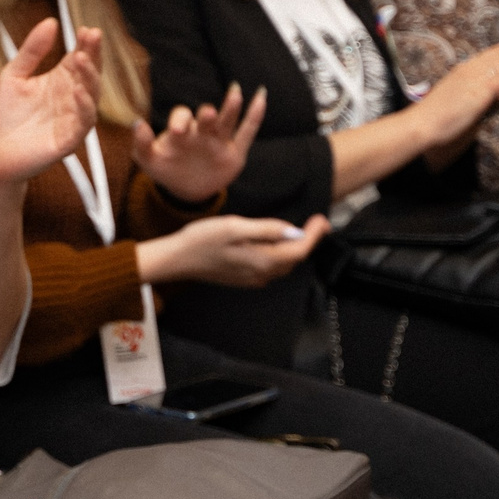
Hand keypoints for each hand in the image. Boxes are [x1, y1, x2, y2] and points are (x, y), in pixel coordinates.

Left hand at [0, 18, 101, 184]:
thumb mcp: (13, 74)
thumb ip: (32, 50)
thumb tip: (51, 22)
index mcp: (58, 83)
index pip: (79, 60)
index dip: (85, 44)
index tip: (85, 28)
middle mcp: (68, 101)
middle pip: (90, 75)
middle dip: (93, 55)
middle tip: (92, 36)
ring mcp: (69, 121)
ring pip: (91, 98)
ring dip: (90, 77)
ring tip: (81, 58)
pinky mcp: (65, 142)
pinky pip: (82, 124)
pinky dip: (84, 106)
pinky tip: (77, 90)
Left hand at [132, 82, 266, 203]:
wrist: (187, 190)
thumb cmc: (166, 169)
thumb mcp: (149, 161)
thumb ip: (141, 144)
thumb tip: (137, 122)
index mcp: (181, 131)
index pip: (182, 117)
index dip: (180, 120)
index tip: (177, 130)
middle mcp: (201, 132)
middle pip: (206, 118)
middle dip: (206, 115)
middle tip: (206, 113)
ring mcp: (219, 140)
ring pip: (228, 121)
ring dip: (231, 108)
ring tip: (234, 93)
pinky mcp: (235, 153)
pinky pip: (247, 132)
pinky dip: (255, 115)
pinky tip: (261, 96)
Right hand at [137, 213, 327, 287]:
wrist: (177, 260)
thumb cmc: (201, 240)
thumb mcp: (234, 226)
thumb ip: (266, 229)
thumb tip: (292, 231)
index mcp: (262, 261)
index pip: (299, 250)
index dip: (314, 235)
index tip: (322, 220)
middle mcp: (261, 274)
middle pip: (294, 259)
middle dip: (308, 241)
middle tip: (317, 222)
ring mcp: (252, 278)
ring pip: (283, 264)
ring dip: (295, 248)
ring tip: (302, 230)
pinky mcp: (243, 278)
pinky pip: (270, 267)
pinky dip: (280, 254)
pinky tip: (276, 242)